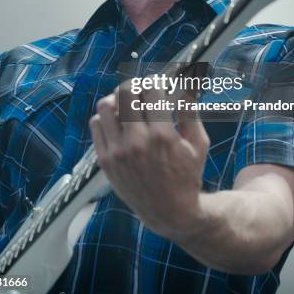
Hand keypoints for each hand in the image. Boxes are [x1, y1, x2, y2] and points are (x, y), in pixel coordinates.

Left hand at [89, 79, 209, 239]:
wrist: (169, 212)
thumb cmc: (187, 176)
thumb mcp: (198, 143)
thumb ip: (190, 111)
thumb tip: (187, 83)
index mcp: (163, 135)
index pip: (151, 90)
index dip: (155, 81)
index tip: (159, 84)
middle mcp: (137, 142)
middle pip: (126, 93)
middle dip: (136, 86)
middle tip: (143, 91)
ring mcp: (117, 151)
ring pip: (105, 106)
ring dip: (117, 99)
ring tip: (127, 104)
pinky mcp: (105, 161)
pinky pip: (96, 125)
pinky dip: (106, 117)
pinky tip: (117, 121)